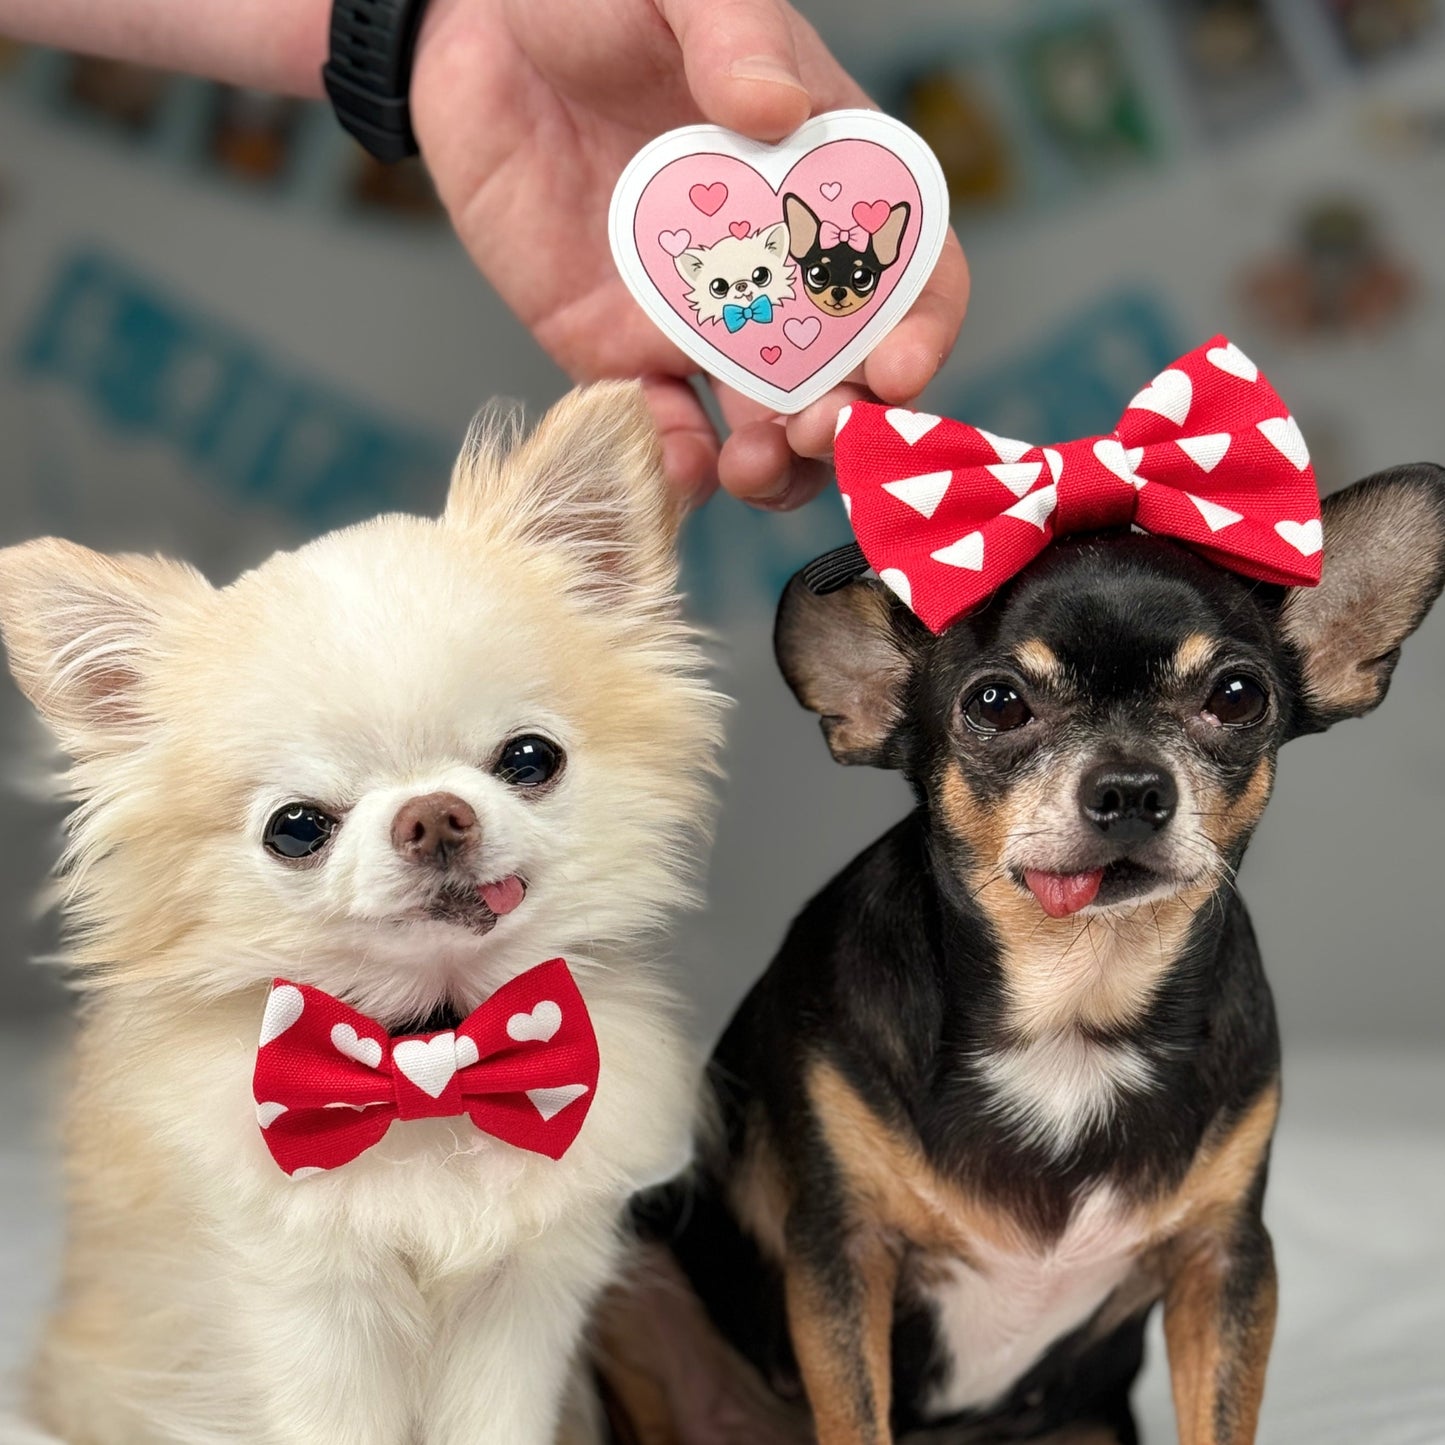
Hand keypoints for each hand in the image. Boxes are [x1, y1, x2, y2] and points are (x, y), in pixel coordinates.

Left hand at [410, 0, 969, 508]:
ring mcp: (700, 323)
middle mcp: (775, 270)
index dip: (920, 328)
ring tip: (751, 467)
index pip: (908, 271)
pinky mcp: (619, 354)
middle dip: (847, 422)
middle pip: (844, 374)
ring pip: (766, 424)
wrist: (474, 33)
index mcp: (819, 184)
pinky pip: (662, 430)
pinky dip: (677, 466)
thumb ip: (733, 33)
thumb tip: (776, 107)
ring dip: (777, 467)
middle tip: (818, 433)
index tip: (896, 370)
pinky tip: (678, 470)